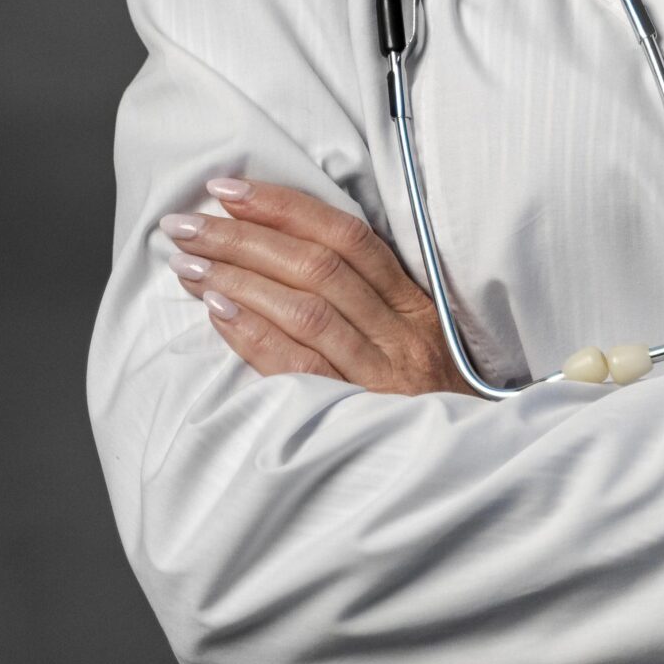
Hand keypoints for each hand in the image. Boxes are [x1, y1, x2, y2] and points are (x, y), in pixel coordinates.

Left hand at [158, 179, 468, 395]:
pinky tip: (216, 313)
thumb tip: (281, 253)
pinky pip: (301, 368)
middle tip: (186, 224)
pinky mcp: (361, 418)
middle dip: (244, 237)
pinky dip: (256, 335)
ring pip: (306, 310)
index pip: (347, 237)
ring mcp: (383, 376)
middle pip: (317, 267)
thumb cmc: (431, 404)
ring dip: (239, 279)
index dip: (284, 206)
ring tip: (187, 265)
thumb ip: (368, 302)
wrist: (476, 474)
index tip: (228, 189)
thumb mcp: (417, 343)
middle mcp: (402, 333)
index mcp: (414, 305)